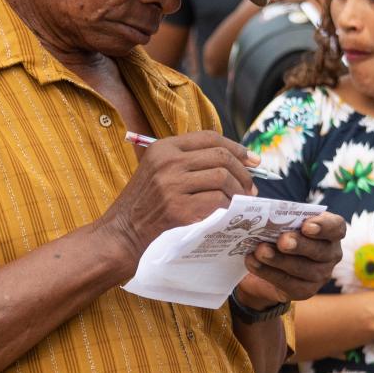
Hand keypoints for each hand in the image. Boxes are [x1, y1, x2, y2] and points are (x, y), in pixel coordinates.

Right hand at [96, 131, 257, 266]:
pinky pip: (217, 202)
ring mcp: (172, 185)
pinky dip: (228, 208)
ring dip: (238, 192)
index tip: (253, 160)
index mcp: (163, 148)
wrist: (121, 234)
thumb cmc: (143, 206)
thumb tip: (233, 160)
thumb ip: (186, 162)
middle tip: (250, 188)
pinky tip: (228, 215)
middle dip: (243, 173)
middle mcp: (167, 162)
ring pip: (222, 178)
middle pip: (220, 157)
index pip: (210, 137)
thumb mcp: (156, 172)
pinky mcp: (178, 209)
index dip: (237, 147)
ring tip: (240, 202)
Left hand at [234, 213, 345, 310]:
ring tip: (260, 251)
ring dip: (279, 260)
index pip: (336, 227)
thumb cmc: (277, 235)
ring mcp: (321, 275)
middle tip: (282, 241)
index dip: (323, 226)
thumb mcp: (279, 222)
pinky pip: (289, 284)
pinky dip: (268, 272)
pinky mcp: (305, 291)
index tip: (306, 226)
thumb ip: (278, 217)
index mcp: (330, 231)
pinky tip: (253, 263)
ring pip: (304, 269)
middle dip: (299, 245)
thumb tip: (262, 211)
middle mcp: (331, 254)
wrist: (265, 266)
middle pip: (320, 250)